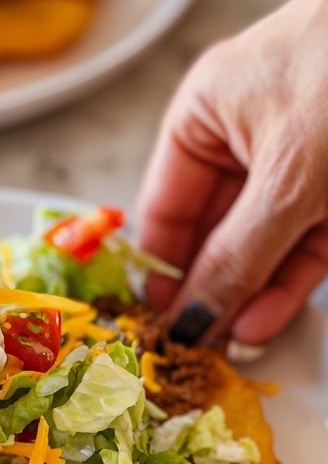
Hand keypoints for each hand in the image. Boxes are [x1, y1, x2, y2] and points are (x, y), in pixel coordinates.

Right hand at [135, 0, 327, 344]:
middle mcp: (244, 134)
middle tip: (199, 349)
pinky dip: (290, 278)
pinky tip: (270, 319)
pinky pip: (306, 238)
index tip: (157, 326)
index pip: (166, 206)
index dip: (160, 268)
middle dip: (210, 287)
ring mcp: (297, 156)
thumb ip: (237, 255)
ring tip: (236, 346)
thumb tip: (191, 320)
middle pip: (214, 228)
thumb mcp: (287, 180)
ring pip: (264, 239)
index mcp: (205, 114)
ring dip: (250, 293)